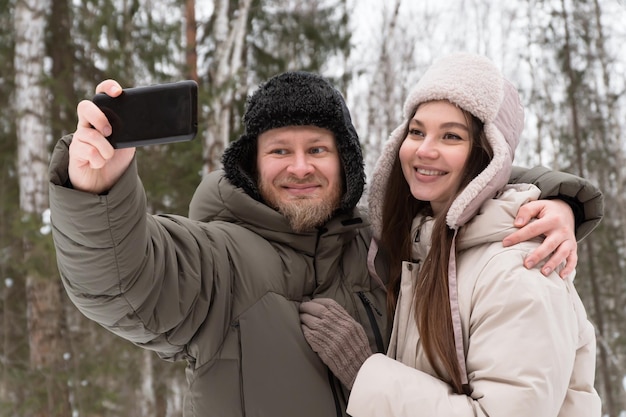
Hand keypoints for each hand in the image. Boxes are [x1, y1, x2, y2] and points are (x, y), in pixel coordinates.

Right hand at [69, 79, 135, 193]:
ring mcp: (79, 137)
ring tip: (108, 156)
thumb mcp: (129, 142)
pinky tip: (98, 164)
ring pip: (89, 134)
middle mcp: (88, 123)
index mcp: (103, 117)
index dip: (107, 88)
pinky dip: (99, 161)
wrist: (105, 182)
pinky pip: (88, 151)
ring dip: (105, 149)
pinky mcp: (74, 151)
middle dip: (98, 118)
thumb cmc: (117, 159)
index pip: (101, 94)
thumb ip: (133, 131)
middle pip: (84, 107)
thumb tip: (149, 123)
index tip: (117, 92)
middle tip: (109, 132)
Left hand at [300, 298, 371, 388]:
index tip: (312, 301)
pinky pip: (309, 335)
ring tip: (301, 318)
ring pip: (311, 321)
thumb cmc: (357, 348)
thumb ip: (343, 319)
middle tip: (301, 308)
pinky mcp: (323, 348)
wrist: (359, 368)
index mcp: (347, 321)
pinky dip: (304, 329)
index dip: (318, 301)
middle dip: (307, 307)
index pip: (330, 304)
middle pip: (318, 310)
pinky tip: (303, 328)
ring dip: (303, 318)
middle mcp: (339, 327)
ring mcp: (331, 337)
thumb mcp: (356, 329)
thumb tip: (328, 309)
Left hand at [502, 199, 576, 277]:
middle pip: (550, 245)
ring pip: (563, 253)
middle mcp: (562, 230)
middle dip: (538, 255)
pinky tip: (561, 276)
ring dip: (553, 264)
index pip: (532, 229)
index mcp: (552, 219)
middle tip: (526, 265)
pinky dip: (569, 268)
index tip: (505, 243)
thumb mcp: (537, 205)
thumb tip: (517, 224)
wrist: (567, 211)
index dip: (518, 236)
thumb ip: (526, 211)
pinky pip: (573, 259)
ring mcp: (569, 240)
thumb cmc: (546, 210)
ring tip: (543, 273)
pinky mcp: (573, 247)